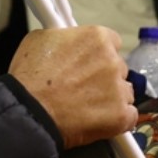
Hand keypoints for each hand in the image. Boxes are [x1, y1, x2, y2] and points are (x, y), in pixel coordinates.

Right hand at [7, 25, 137, 149]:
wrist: (28, 111)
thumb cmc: (29, 77)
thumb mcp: (40, 39)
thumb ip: (64, 37)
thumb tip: (68, 40)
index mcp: (97, 37)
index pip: (113, 43)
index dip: (99, 55)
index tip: (90, 64)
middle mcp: (113, 60)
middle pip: (119, 68)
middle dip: (105, 77)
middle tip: (83, 88)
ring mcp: (119, 89)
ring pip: (125, 92)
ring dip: (112, 98)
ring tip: (87, 107)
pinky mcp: (121, 115)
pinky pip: (129, 116)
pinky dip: (117, 120)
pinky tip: (99, 121)